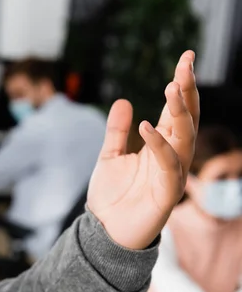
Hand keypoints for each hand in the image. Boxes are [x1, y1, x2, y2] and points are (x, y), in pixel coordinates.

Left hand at [88, 50, 198, 249]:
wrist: (104, 233)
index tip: (186, 58)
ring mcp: (172, 175)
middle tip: (186, 64)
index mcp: (160, 146)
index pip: (175, 111)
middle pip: (186, 119)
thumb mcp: (109, 157)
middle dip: (187, 91)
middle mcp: (171, 157)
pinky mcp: (167, 194)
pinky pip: (168, 165)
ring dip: (179, 112)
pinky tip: (146, 126)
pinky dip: (159, 145)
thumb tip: (124, 100)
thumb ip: (116, 132)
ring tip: (172, 87)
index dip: (181, 85)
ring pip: (184, 138)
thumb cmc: (111, 198)